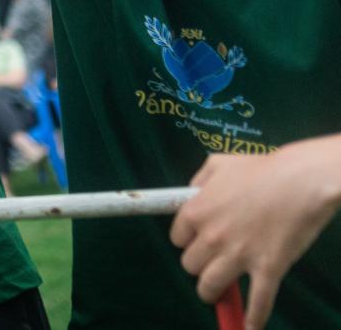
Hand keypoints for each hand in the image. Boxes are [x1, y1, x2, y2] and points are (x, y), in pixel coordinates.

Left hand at [170, 136, 340, 329]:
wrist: (301, 180)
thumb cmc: (262, 169)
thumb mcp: (219, 164)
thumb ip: (199, 180)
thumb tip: (191, 194)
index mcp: (196, 212)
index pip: (177, 240)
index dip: (188, 242)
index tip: (198, 243)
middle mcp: (211, 236)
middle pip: (191, 265)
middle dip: (199, 265)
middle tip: (211, 262)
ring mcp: (239, 255)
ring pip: (210, 286)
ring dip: (211, 292)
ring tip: (216, 292)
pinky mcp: (268, 268)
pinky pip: (257, 301)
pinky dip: (253, 318)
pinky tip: (250, 326)